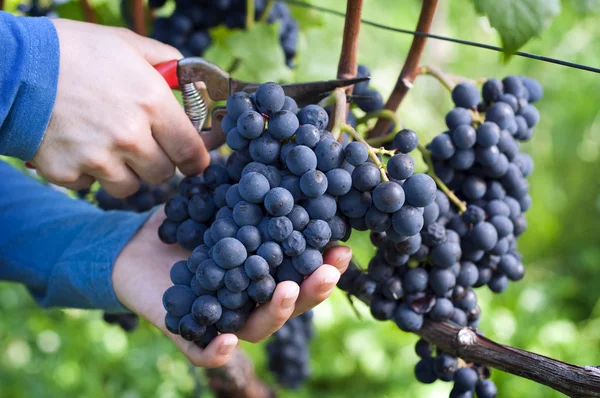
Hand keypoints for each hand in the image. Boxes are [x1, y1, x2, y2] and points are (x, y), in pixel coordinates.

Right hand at [31, 20, 210, 196]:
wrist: (13, 65)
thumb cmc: (73, 50)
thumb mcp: (127, 44)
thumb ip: (166, 63)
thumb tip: (188, 80)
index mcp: (152, 104)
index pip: (191, 152)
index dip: (195, 160)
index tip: (192, 161)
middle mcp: (130, 137)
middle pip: (163, 174)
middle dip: (157, 162)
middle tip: (141, 145)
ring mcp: (98, 158)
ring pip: (130, 187)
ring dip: (125, 172)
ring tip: (106, 145)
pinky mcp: (67, 172)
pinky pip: (91, 185)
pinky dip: (87, 172)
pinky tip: (77, 146)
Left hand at [112, 207, 351, 367]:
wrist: (132, 247)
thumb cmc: (185, 224)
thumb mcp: (216, 198)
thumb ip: (246, 184)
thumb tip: (276, 143)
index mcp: (264, 270)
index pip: (302, 270)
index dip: (325, 262)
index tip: (342, 245)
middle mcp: (249, 298)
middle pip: (289, 302)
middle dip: (313, 289)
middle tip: (328, 271)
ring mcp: (222, 318)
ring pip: (257, 327)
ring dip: (277, 311)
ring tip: (287, 290)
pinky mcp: (187, 333)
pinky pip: (205, 352)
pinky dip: (218, 350)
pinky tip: (228, 338)